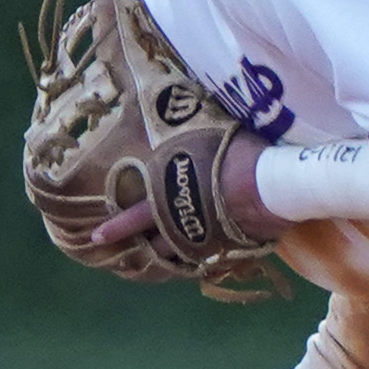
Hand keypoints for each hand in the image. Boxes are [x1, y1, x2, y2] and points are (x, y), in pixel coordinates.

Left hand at [88, 129, 279, 248]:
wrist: (270, 184)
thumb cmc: (237, 154)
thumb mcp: (207, 135)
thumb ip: (191, 139)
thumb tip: (180, 107)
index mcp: (170, 194)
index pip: (137, 214)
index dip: (117, 226)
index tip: (97, 236)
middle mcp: (180, 221)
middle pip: (155, 242)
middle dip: (139, 249)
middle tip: (124, 261)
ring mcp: (202, 241)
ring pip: (179, 255)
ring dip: (171, 257)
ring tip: (162, 261)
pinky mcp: (226, 251)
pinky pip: (209, 261)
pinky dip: (203, 260)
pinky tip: (203, 261)